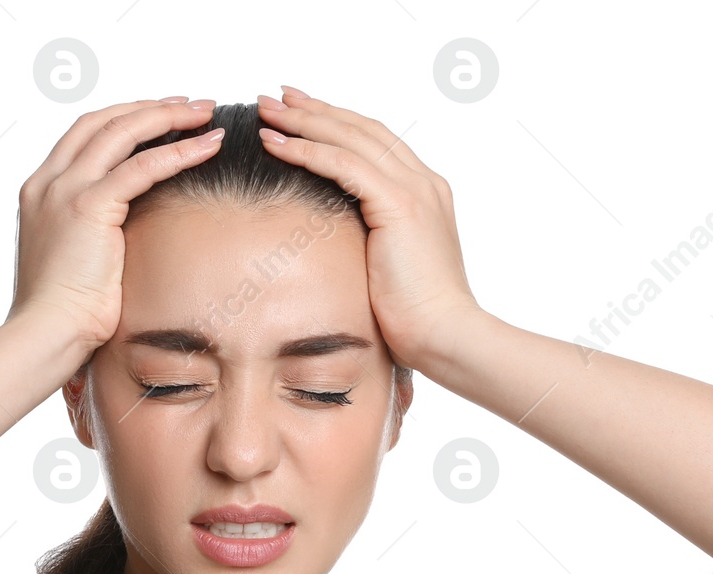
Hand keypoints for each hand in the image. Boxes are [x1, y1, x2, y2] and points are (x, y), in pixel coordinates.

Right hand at [7, 96, 223, 354]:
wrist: (44, 336)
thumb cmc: (62, 317)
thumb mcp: (73, 264)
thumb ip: (90, 238)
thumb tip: (120, 243)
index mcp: (40, 192)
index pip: (85, 135)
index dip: (125, 119)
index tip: (161, 116)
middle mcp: (48, 183)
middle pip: (103, 121)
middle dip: (150, 107)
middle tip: (192, 105)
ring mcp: (65, 191)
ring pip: (123, 131)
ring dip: (169, 117)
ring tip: (206, 114)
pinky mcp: (88, 208)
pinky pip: (142, 167)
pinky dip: (178, 152)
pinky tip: (207, 147)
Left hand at [255, 87, 483, 374]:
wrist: (445, 336)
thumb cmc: (417, 318)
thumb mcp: (388, 269)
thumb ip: (370, 243)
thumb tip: (335, 242)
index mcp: (425, 195)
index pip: (375, 143)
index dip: (336, 125)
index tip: (300, 114)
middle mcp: (424, 183)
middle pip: (362, 130)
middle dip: (316, 110)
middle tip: (277, 97)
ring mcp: (416, 190)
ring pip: (351, 139)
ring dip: (305, 122)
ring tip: (267, 113)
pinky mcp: (401, 205)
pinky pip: (345, 165)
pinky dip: (308, 151)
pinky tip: (278, 145)